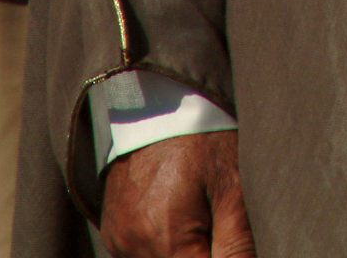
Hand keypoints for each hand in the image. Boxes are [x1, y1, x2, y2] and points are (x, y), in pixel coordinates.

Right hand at [100, 131, 255, 257]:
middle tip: (209, 217)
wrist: (160, 104)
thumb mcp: (230, 188)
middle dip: (199, 251)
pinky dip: (158, 245)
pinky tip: (171, 213)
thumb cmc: (202, 140)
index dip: (219, 256)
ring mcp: (118, 242)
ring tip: (190, 210)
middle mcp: (135, 248)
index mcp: (169, 240)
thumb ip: (236, 246)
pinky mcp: (110, 234)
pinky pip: (136, 255)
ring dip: (178, 250)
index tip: (222, 235)